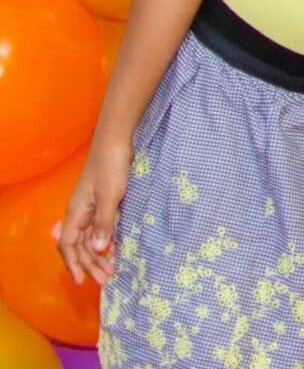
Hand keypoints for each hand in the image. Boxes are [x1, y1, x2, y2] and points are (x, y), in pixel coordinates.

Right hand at [57, 140, 130, 284]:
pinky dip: (105, 240)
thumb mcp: (110, 196)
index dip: (73, 264)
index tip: (82, 281)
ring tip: (111, 269)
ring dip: (99, 255)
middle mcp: (80, 213)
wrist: (116, 142)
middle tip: (106, 280)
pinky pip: (99, 227)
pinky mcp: (103, 201)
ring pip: (90, 238)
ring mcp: (91, 207)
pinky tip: (114, 248)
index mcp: (76, 213)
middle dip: (90, 264)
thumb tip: (99, 251)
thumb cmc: (111, 167)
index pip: (68, 246)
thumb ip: (104, 223)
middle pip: (80, 245)